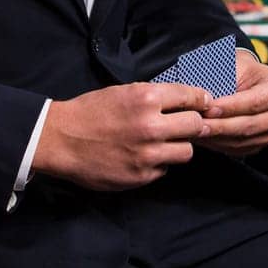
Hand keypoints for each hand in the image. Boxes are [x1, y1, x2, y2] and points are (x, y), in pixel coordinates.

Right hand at [33, 82, 211, 190]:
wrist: (61, 140)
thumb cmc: (90, 112)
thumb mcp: (123, 92)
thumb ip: (154, 96)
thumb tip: (183, 99)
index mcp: (147, 99)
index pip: (192, 97)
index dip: (202, 100)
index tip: (206, 103)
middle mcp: (151, 126)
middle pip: (196, 125)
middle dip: (195, 123)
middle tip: (189, 124)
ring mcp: (148, 154)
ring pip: (187, 151)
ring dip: (180, 146)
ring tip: (165, 142)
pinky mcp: (141, 175)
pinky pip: (165, 169)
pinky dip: (160, 163)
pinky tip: (145, 156)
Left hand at [196, 50, 267, 156]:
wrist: (245, 80)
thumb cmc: (239, 70)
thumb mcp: (234, 65)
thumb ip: (222, 80)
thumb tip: (203, 98)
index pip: (255, 102)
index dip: (230, 107)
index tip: (209, 108)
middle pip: (248, 125)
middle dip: (220, 125)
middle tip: (197, 122)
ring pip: (240, 140)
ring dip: (216, 136)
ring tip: (195, 128)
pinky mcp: (259, 145)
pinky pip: (236, 148)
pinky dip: (217, 143)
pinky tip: (203, 135)